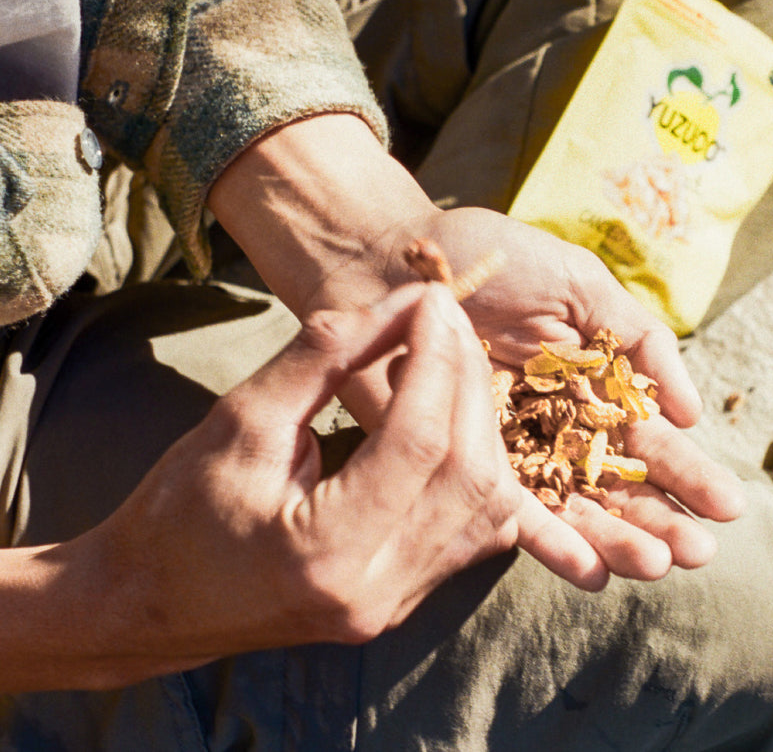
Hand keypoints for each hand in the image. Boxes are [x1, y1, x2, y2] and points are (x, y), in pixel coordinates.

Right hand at [66, 282, 519, 688]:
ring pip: (491, 505)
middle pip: (468, 472)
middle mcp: (377, 592)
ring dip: (480, 420)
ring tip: (443, 361)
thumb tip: (404, 301)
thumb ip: (326, 354)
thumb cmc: (178, 508)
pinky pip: (480, 530)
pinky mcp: (406, 600)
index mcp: (325, 555)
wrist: (149, 602)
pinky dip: (480, 464)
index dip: (435, 358)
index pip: (418, 443)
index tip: (430, 299)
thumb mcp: (242, 415)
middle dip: (466, 380)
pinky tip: (450, 417)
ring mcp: (397, 605)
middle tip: (443, 317)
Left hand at [209, 114, 744, 590]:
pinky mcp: (462, 461)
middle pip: (614, 479)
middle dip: (659, 516)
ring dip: (616, 537)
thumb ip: (636, 336)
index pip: (643, 432)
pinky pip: (508, 509)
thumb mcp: (577, 281)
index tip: (724, 506)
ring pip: (572, 504)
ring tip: (656, 565)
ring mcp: (510, 445)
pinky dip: (547, 541)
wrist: (392, 256)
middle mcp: (554, 419)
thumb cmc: (488, 257)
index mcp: (587, 378)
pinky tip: (589, 571)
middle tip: (699, 553)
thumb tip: (691, 410)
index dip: (684, 469)